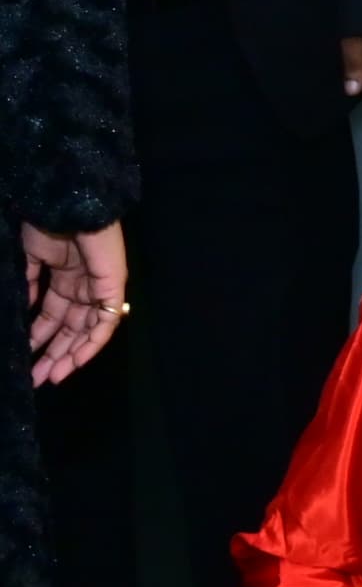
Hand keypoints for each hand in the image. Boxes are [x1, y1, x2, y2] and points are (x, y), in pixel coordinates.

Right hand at [22, 223, 122, 385]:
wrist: (66, 208)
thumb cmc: (47, 225)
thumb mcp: (31, 257)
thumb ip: (30, 283)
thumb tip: (24, 308)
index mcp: (65, 278)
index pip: (55, 316)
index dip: (41, 337)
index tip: (25, 357)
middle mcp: (84, 287)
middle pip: (70, 328)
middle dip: (53, 353)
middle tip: (35, 377)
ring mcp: (100, 289)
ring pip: (87, 331)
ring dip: (69, 355)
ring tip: (51, 377)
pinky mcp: (114, 289)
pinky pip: (106, 323)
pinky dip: (91, 344)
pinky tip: (74, 362)